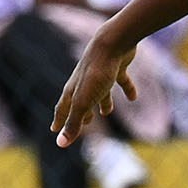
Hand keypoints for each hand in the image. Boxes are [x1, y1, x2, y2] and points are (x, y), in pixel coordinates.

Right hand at [52, 32, 138, 147]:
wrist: (113, 43)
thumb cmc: (96, 73)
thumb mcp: (84, 101)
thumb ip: (74, 122)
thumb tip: (60, 144)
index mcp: (74, 89)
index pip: (63, 109)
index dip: (60, 121)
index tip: (54, 130)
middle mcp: (85, 81)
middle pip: (82, 101)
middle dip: (82, 113)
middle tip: (84, 124)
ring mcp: (101, 73)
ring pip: (100, 92)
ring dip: (102, 103)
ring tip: (106, 112)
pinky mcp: (118, 67)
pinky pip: (122, 80)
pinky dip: (127, 89)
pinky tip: (133, 97)